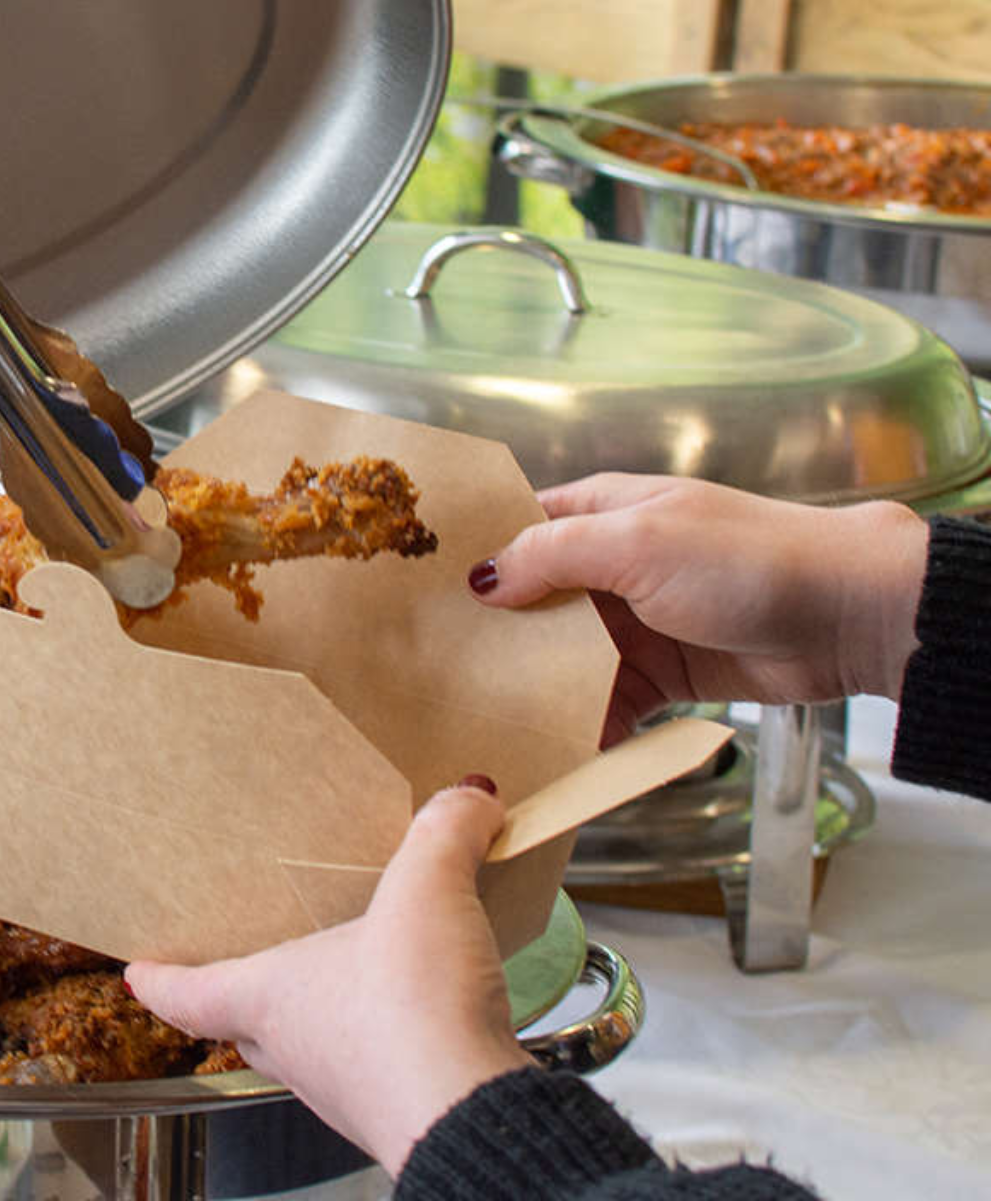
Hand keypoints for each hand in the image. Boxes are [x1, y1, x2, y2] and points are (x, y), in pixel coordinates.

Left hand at [127, 784, 532, 1177]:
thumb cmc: (412, 1016)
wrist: (468, 1117)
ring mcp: (345, 1091)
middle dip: (241, 1002)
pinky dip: (385, 1048)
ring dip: (320, 1024)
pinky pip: (375, 1073)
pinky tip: (420, 1024)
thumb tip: (468, 796)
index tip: (136, 974)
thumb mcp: (426, 895)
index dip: (160, 981)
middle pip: (246, 1027)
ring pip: (311, 1055)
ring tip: (346, 985)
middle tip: (241, 974)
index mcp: (271, 996)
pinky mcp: (400, 1112)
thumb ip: (443, 836)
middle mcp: (295, 1050)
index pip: (190, 993)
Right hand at [469, 473, 927, 744]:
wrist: (847, 616)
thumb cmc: (748, 559)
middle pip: (530, 603)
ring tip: (477, 724)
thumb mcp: (637, 541)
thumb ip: (553, 556)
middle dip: (488, 638)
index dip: (470, 559)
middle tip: (429, 676)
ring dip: (529, 689)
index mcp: (600, 512)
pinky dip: (580, 725)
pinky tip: (547, 750)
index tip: (415, 597)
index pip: (516, 529)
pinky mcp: (663, 675)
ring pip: (561, 659)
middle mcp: (610, 566)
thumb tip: (481, 578)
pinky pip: (605, 702)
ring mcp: (635, 623)